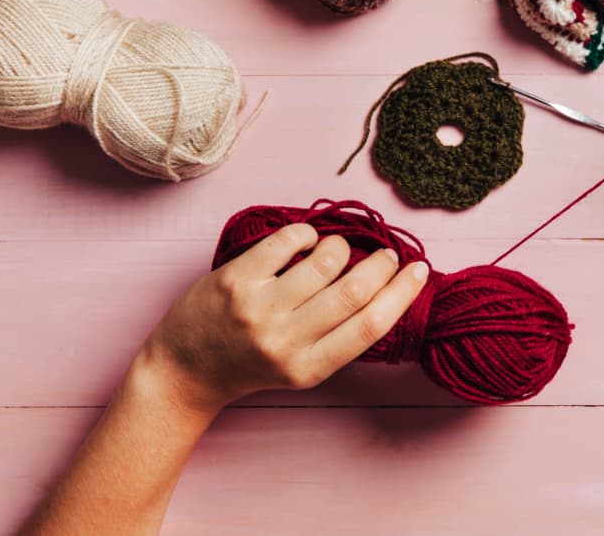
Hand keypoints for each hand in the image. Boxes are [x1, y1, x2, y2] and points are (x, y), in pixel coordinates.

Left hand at [137, 224, 428, 415]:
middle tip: (387, 255)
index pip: (371, 327)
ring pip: (325, 261)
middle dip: (381, 265)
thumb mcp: (300, 367)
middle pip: (354, 292)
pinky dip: (305, 233)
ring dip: (340, 248)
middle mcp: (285, 341)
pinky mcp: (234, 280)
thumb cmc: (250, 365)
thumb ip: (337, 336)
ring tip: (336, 251)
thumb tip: (386, 289)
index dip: (402, 294)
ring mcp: (258, 309)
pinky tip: (304, 241)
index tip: (419, 271)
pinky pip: (286, 241)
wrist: (185, 371)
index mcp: (309, 368)